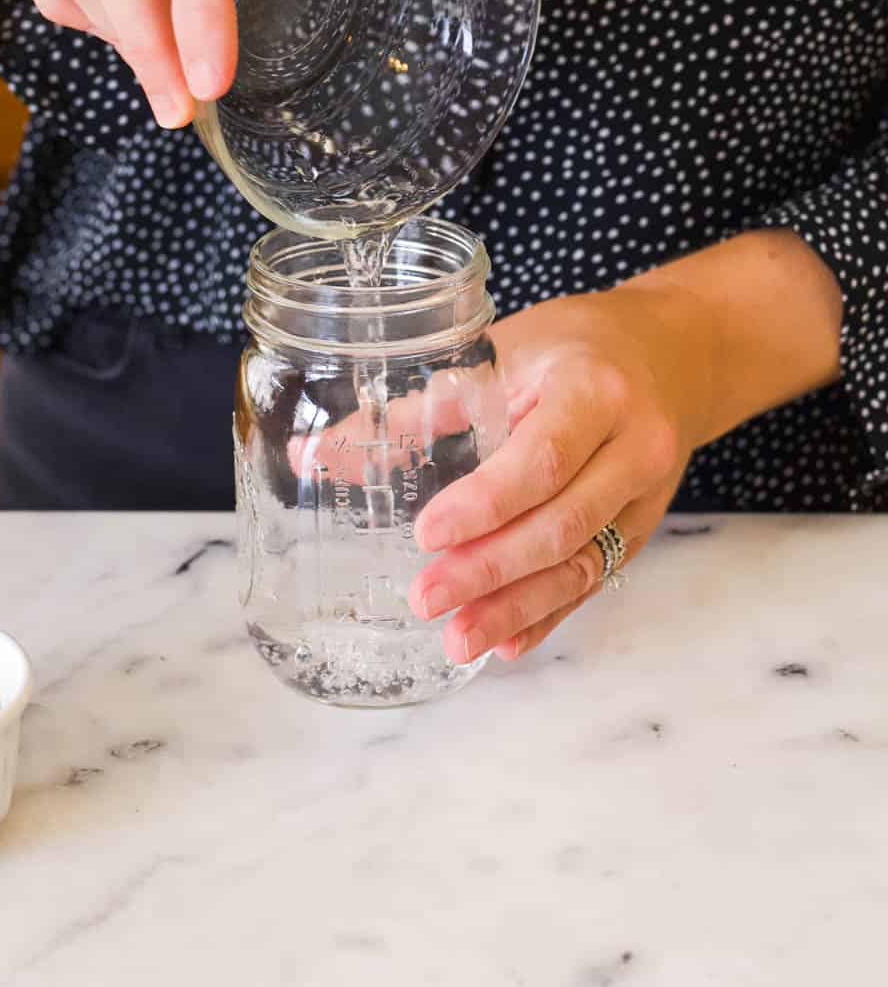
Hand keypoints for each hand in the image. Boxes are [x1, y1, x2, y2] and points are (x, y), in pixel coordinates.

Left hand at [407, 277, 719, 662]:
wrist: (674, 354)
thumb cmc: (576, 343)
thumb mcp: (505, 350)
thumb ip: (421, 407)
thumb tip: (313, 450)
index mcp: (595, 391)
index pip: (541, 459)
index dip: (485, 503)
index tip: (428, 533)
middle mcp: (632, 448)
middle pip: (560, 523)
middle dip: (489, 569)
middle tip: (424, 597)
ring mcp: (644, 496)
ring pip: (581, 564)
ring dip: (515, 606)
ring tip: (456, 638)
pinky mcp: (641, 528)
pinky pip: (595, 580)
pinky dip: (548, 615)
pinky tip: (505, 643)